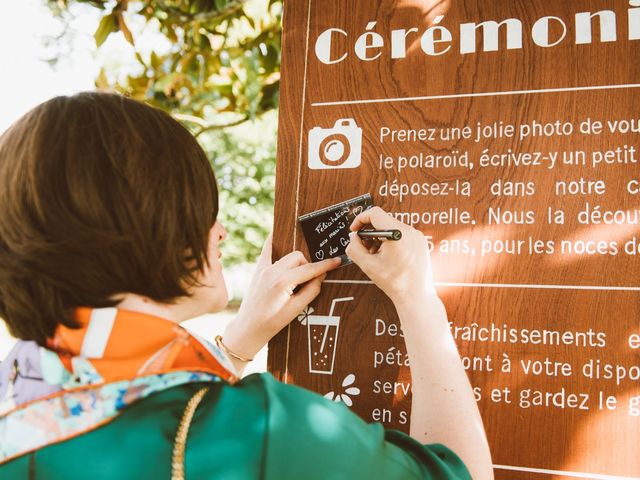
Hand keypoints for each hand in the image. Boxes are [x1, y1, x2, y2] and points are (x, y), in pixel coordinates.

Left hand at [223, 233, 340, 361]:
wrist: (249, 327)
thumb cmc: (272, 322)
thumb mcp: (296, 310)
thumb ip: (311, 290)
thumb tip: (321, 275)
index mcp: (283, 282)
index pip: (310, 269)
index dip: (325, 265)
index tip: (337, 260)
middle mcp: (272, 271)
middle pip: (298, 258)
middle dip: (307, 265)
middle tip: (309, 280)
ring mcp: (263, 269)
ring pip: (287, 256)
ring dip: (296, 263)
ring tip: (297, 277)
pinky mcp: (258, 270)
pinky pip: (266, 251)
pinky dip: (272, 242)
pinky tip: (275, 233)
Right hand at [345, 206, 435, 305]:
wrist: (416, 296)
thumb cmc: (395, 282)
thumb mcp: (367, 265)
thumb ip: (354, 248)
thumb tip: (353, 238)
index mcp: (397, 234)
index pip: (374, 213)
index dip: (360, 219)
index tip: (355, 230)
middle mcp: (409, 231)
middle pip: (383, 220)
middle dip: (369, 232)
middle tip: (364, 248)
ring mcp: (417, 236)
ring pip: (392, 228)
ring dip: (380, 238)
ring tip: (377, 255)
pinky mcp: (420, 242)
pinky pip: (402, 235)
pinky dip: (391, 241)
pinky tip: (388, 257)